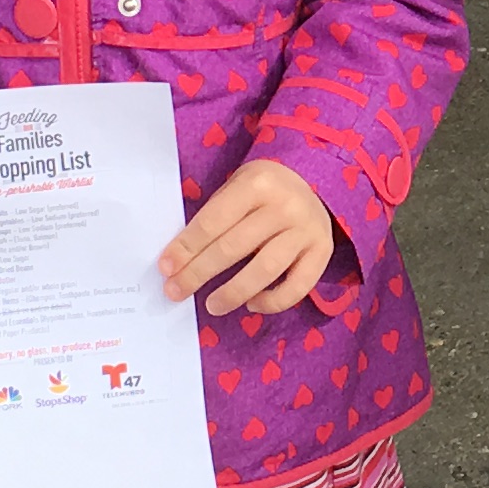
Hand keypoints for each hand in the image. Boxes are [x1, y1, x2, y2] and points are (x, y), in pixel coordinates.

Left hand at [163, 159, 335, 317]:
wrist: (312, 181)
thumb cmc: (262, 190)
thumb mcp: (237, 186)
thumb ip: (214, 215)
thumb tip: (179, 259)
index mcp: (257, 184)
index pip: (213, 221)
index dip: (186, 247)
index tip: (166, 268)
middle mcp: (285, 206)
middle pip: (234, 247)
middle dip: (199, 273)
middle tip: (176, 292)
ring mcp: (306, 230)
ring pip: (265, 269)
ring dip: (233, 292)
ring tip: (212, 306)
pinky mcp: (322, 252)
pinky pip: (298, 286)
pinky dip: (273, 301)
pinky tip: (251, 304)